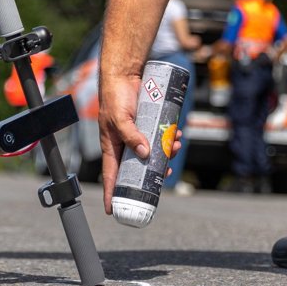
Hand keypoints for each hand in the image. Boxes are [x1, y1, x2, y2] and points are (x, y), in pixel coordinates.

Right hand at [98, 73, 181, 213]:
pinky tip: (176, 135)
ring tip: (174, 146)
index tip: (113, 210)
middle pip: (137, 168)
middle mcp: (124, 145)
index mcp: (112, 148)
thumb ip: (131, 136)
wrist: (124, 75)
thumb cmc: (114, 97)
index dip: (111, 193)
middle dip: (152, 173)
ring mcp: (136, 136)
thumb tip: (146, 154)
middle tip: (165, 174)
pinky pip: (159, 138)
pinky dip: (168, 138)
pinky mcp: (147, 126)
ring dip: (165, 153)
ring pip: (152, 153)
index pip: (111, 176)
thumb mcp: (119, 119)